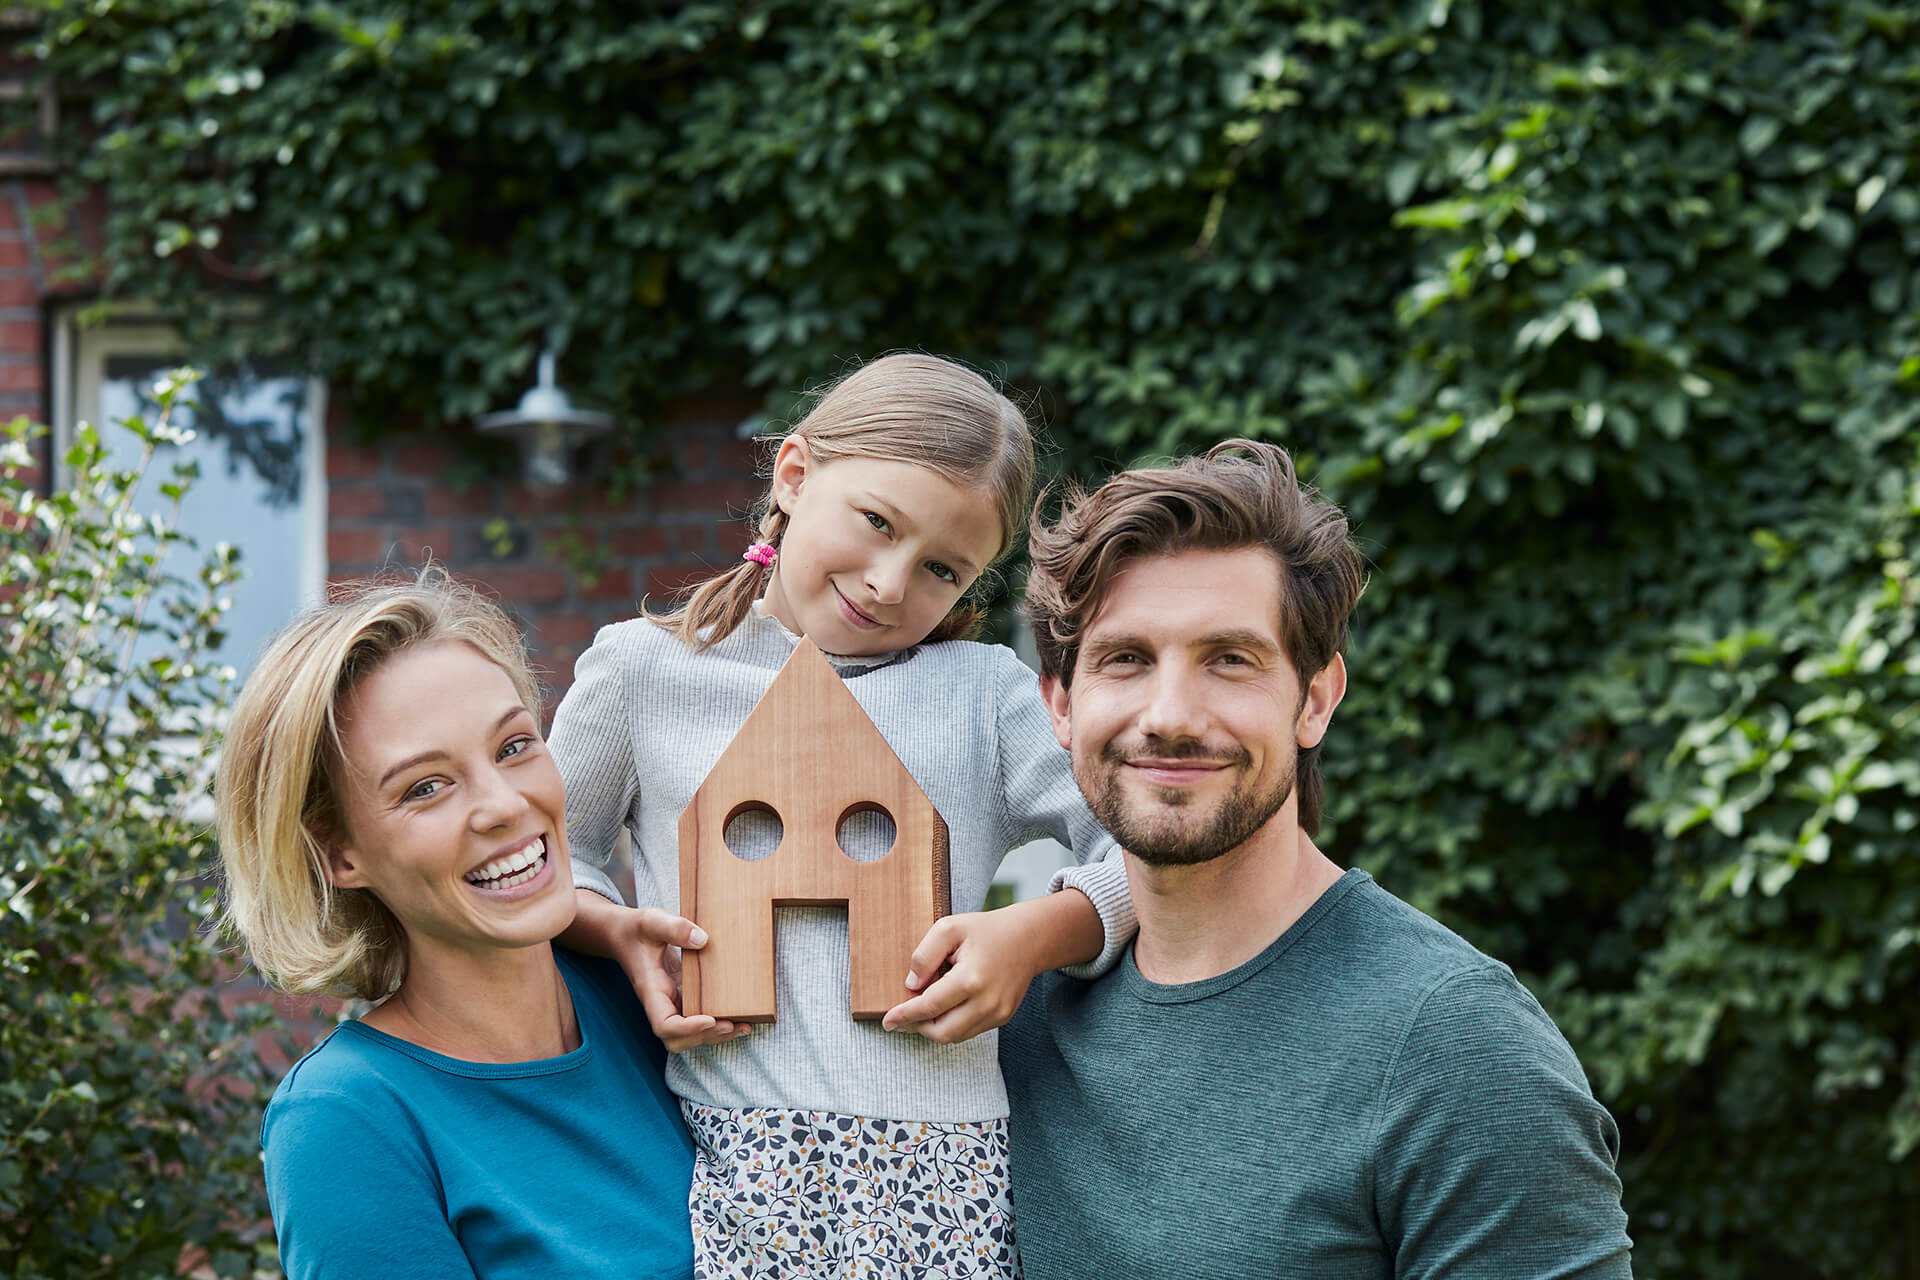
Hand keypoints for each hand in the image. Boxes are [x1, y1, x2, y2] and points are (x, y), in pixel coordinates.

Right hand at [611, 906, 753, 1052]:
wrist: (624, 936)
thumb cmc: (636, 930)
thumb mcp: (651, 921)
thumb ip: (674, 927)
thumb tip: (703, 939)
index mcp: (651, 989)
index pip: (664, 1024)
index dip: (687, 1028)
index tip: (710, 1019)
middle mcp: (661, 1003)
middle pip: (678, 1039)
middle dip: (706, 1037)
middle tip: (734, 1025)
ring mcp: (671, 1002)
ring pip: (689, 1035)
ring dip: (715, 1035)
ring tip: (744, 1026)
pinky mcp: (682, 997)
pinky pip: (697, 1019)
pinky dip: (717, 1023)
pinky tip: (739, 1016)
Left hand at [880, 910, 1043, 1043]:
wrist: (1029, 938)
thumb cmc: (986, 930)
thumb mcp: (949, 928)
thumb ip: (925, 955)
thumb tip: (911, 985)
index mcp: (971, 978)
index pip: (929, 1006)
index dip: (905, 1015)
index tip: (887, 1021)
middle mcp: (987, 1002)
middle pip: (942, 1032)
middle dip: (916, 1028)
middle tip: (900, 1020)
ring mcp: (998, 1013)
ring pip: (956, 1036)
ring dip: (933, 1029)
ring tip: (920, 1013)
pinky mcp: (1003, 1017)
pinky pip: (970, 1031)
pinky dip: (952, 1025)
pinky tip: (944, 1009)